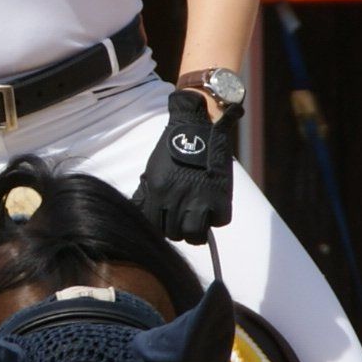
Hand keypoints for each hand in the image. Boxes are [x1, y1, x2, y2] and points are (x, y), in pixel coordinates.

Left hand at [134, 90, 234, 243]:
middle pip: (175, 234)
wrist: (197, 126)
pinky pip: (218, 221)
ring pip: (195, 235)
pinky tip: (212, 207)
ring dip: (197, 230)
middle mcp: (176, 199)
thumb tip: (141, 215)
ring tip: (198, 220)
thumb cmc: (171, 149)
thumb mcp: (151, 171)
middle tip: (184, 219)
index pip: (154, 227)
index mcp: (158, 191)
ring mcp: (199, 199)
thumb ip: (145, 195)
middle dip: (178, 229)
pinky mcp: (220, 196)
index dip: (160, 227)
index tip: (166, 222)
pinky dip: (216, 217)